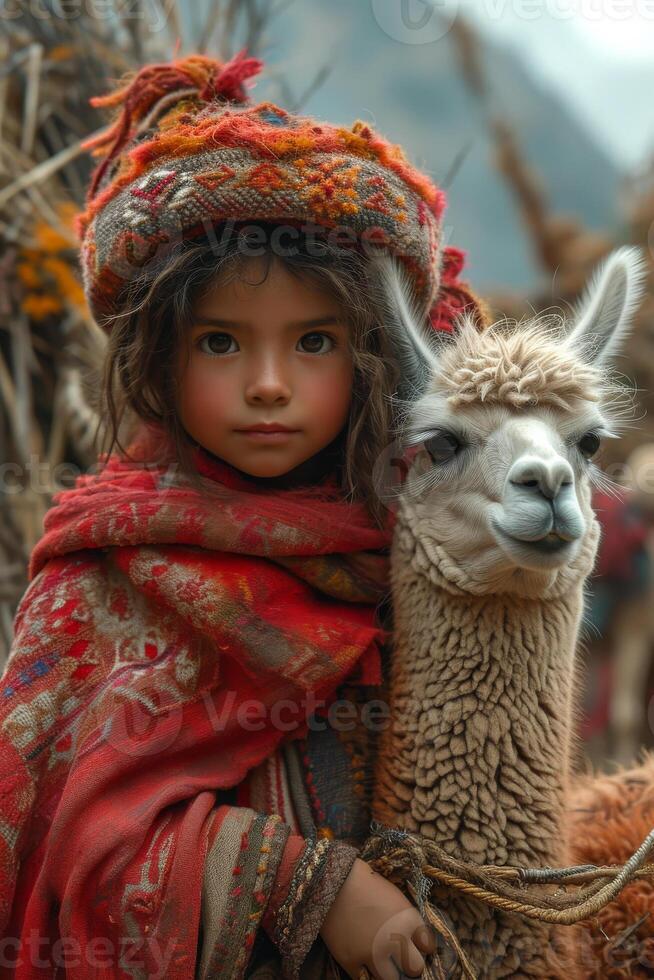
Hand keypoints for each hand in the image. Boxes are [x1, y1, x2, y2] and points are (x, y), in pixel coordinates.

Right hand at [319, 857, 435, 979]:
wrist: (332, 880)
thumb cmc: (365, 883)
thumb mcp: (394, 897)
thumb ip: (406, 920)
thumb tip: (413, 941)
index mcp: (408, 920)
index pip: (428, 947)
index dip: (421, 946)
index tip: (414, 944)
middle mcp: (395, 940)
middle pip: (415, 968)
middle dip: (409, 963)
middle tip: (400, 958)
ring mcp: (373, 953)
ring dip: (388, 971)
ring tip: (380, 962)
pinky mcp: (351, 961)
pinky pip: (363, 979)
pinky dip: (363, 972)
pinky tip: (361, 961)